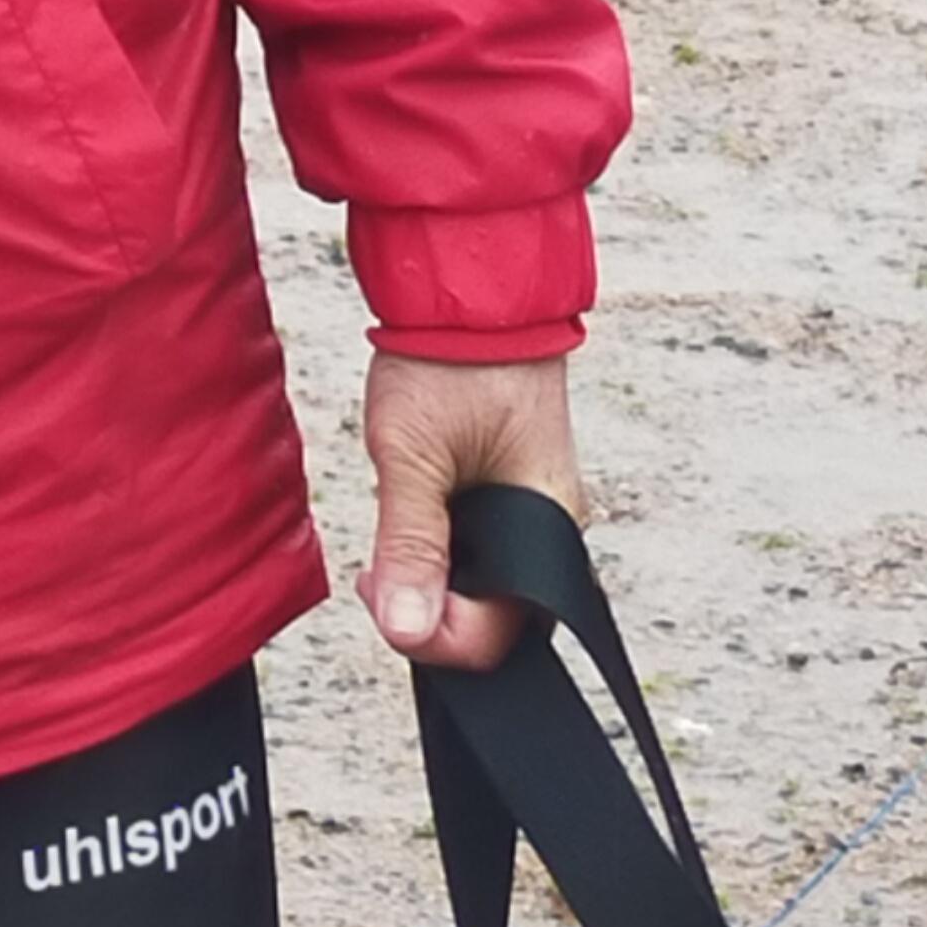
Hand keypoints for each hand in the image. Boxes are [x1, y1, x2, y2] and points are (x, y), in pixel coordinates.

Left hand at [357, 352, 587, 674]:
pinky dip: (443, 543)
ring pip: (483, 581)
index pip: (494, 635)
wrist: (473, 291)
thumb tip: (406, 629)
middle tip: (376, 570)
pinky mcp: (513, 486)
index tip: (377, 592)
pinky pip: (480, 544)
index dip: (430, 633)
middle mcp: (551, 531)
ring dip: (434, 574)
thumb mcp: (415, 455)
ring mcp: (534, 508)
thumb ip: (411, 544)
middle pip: (491, 615)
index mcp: (546, 532)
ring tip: (392, 534)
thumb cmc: (453, 362)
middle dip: (429, 607)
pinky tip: (415, 512)